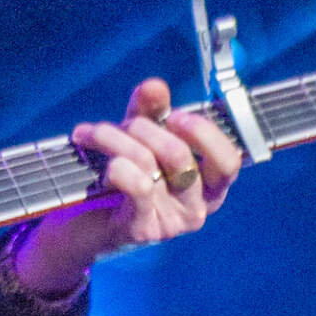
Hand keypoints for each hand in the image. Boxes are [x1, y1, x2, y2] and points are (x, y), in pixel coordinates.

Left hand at [8, 75, 239, 301]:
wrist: (88, 226)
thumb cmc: (125, 178)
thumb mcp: (140, 138)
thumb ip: (151, 111)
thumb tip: (155, 86)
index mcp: (210, 184)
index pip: (227, 160)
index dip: (203, 133)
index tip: (174, 116)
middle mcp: (198, 206)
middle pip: (180, 155)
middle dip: (145, 129)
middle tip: (124, 123)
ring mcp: (173, 222)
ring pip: (148, 164)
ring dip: (114, 139)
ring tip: (92, 133)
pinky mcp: (144, 230)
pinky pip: (135, 186)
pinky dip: (116, 166)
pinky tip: (102, 165)